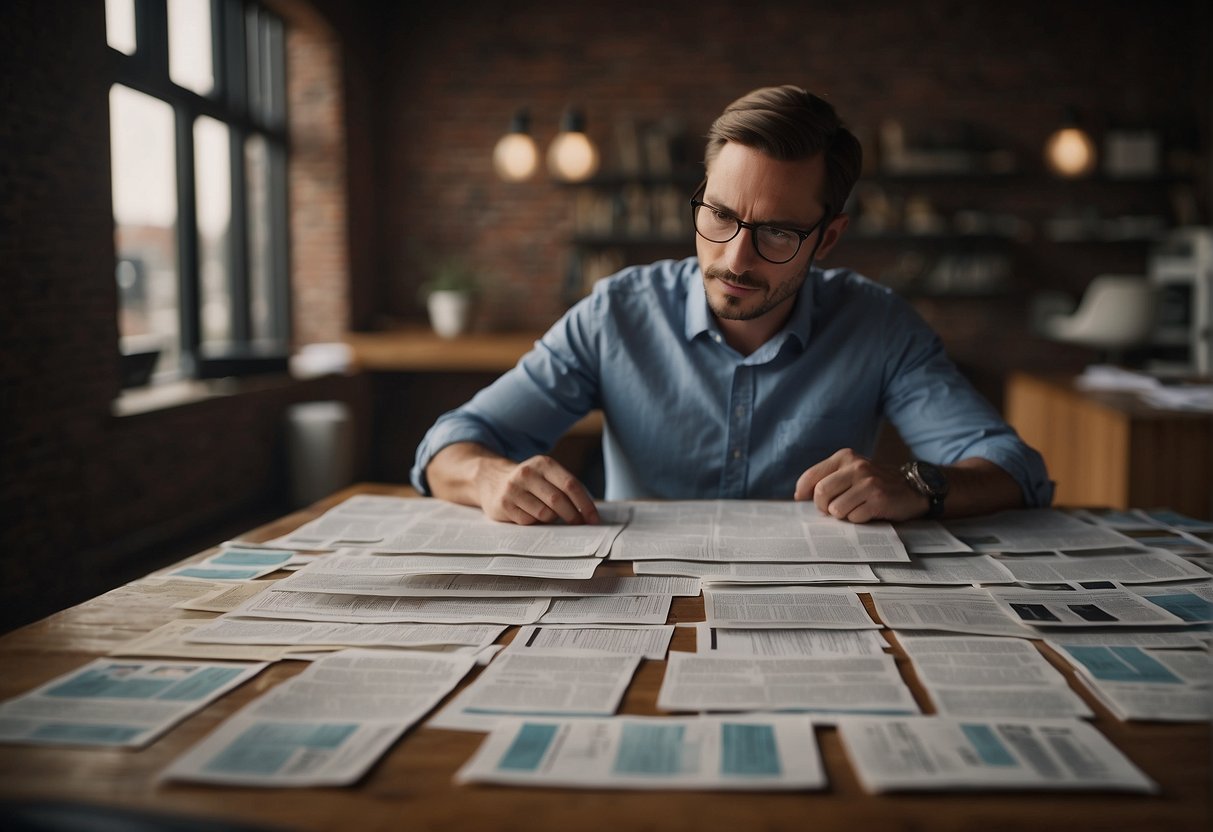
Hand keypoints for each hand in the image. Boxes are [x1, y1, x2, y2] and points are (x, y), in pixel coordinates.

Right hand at [474, 454, 599, 525]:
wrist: (490, 479)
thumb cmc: (528, 482)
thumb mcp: (546, 475)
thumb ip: (564, 488)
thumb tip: (589, 513)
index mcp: (544, 464)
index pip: (571, 485)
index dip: (585, 504)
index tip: (594, 519)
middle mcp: (527, 473)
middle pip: (558, 501)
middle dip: (573, 516)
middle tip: (579, 524)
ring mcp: (513, 489)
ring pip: (544, 514)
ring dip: (551, 519)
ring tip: (547, 514)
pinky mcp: (503, 504)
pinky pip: (529, 521)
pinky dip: (535, 522)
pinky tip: (529, 514)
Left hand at [793, 448, 926, 522]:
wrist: (912, 488)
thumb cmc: (875, 482)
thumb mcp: (852, 470)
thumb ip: (828, 477)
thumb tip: (799, 494)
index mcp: (845, 457)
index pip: (812, 475)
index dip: (803, 490)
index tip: (801, 498)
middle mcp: (856, 467)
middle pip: (821, 493)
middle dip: (823, 506)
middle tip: (832, 509)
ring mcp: (868, 483)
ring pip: (836, 509)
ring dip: (843, 514)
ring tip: (854, 508)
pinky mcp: (879, 499)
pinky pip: (854, 518)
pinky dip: (857, 519)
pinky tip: (868, 512)